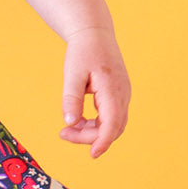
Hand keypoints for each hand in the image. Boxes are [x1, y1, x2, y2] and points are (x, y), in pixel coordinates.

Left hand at [59, 25, 130, 159]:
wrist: (94, 34)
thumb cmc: (83, 51)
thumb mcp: (72, 74)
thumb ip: (71, 99)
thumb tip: (70, 122)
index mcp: (113, 89)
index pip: (112, 123)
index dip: (103, 141)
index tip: (93, 154)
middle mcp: (123, 94)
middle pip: (112, 127)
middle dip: (90, 137)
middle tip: (64, 134)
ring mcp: (123, 95)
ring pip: (112, 124)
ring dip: (92, 131)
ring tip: (67, 130)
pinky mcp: (118, 95)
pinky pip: (110, 116)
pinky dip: (95, 124)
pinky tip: (78, 121)